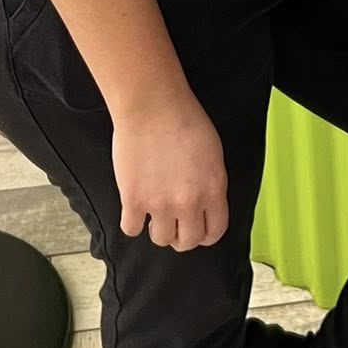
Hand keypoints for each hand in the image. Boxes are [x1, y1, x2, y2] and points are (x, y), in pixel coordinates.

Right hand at [111, 93, 228, 250]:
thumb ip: (211, 184)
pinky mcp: (133, 200)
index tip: (197, 230)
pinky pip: (131, 229)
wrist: (153, 106)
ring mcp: (160, 204)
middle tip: (174, 225)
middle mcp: (189, 202)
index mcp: (213, 190)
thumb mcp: (214, 154)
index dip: (205, 234)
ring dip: (158, 230)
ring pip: (161, 239)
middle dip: (182, 237)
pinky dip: (132, 223)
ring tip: (154, 214)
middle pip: (188, 241)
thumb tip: (205, 202)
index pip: (215, 232)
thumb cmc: (184, 119)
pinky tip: (134, 209)